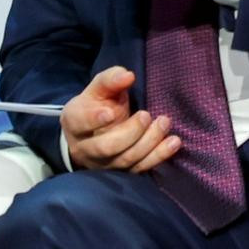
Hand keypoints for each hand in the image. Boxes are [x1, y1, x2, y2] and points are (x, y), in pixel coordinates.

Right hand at [60, 66, 179, 172]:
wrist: (91, 134)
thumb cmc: (96, 106)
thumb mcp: (97, 90)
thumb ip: (110, 80)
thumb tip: (128, 76)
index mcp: (74, 123)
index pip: (80, 123)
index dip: (94, 120)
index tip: (110, 112)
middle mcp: (86, 148)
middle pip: (106, 147)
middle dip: (130, 132)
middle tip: (146, 115)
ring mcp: (104, 164)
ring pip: (126, 159)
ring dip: (149, 142)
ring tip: (164, 122)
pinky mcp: (121, 173)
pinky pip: (141, 168)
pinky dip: (159, 155)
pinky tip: (174, 142)